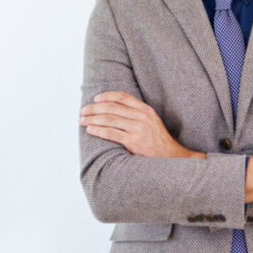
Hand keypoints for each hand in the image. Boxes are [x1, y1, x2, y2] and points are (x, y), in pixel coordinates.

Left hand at [79, 91, 193, 157]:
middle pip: (112, 107)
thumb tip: (116, 109)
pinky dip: (98, 130)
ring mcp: (137, 129)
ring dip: (92, 119)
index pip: (123, 97)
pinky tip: (90, 130)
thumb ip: (137, 114)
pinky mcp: (133, 141)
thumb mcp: (152, 121)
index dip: (107, 96)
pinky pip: (111, 133)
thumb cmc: (158, 140)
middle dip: (94, 108)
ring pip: (109, 119)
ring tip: (82, 120)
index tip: (96, 99)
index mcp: (145, 110)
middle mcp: (141, 117)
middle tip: (83, 111)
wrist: (170, 156)